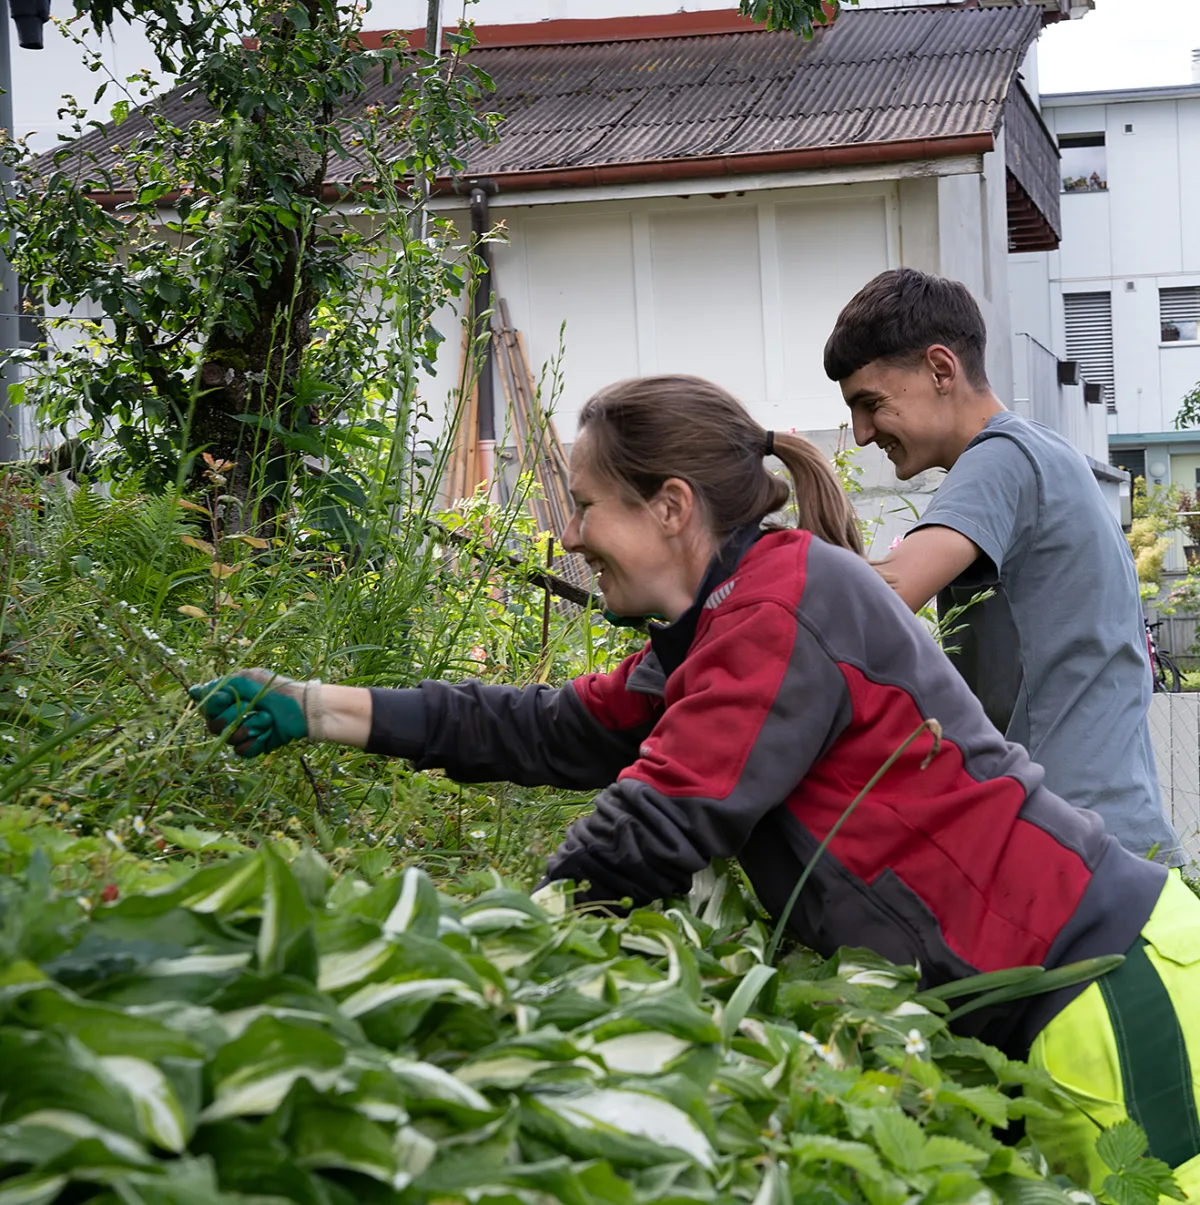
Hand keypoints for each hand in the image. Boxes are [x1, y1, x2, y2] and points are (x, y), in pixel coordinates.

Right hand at [188, 667, 323, 756]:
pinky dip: (256, 741)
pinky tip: (269, 732)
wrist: (304, 709)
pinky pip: (242, 751)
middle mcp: (233, 716)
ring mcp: (244, 732)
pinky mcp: (255, 745)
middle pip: (214, 726)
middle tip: (254, 708)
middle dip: (235, 716)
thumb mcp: (249, 681)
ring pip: (229, 739)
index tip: (227, 699)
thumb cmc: (278, 691)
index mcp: (230, 698)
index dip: (215, 706)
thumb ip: (220, 686)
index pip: (207, 708)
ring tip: (268, 719)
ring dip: (250, 728)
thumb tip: (193, 692)